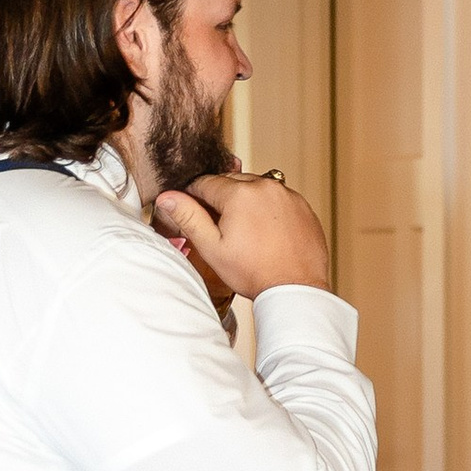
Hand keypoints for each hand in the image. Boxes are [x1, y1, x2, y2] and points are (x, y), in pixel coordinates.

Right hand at [156, 168, 332, 299]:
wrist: (295, 289)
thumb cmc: (255, 273)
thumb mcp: (212, 247)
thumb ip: (188, 217)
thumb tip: (167, 198)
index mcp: (240, 193)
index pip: (205, 182)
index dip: (193, 196)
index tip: (192, 210)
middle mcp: (266, 186)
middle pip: (231, 181)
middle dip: (220, 198)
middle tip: (217, 225)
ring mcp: (287, 195)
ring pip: (255, 187)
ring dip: (244, 201)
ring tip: (243, 231)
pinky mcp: (302, 206)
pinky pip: (277, 198)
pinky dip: (267, 208)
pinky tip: (264, 232)